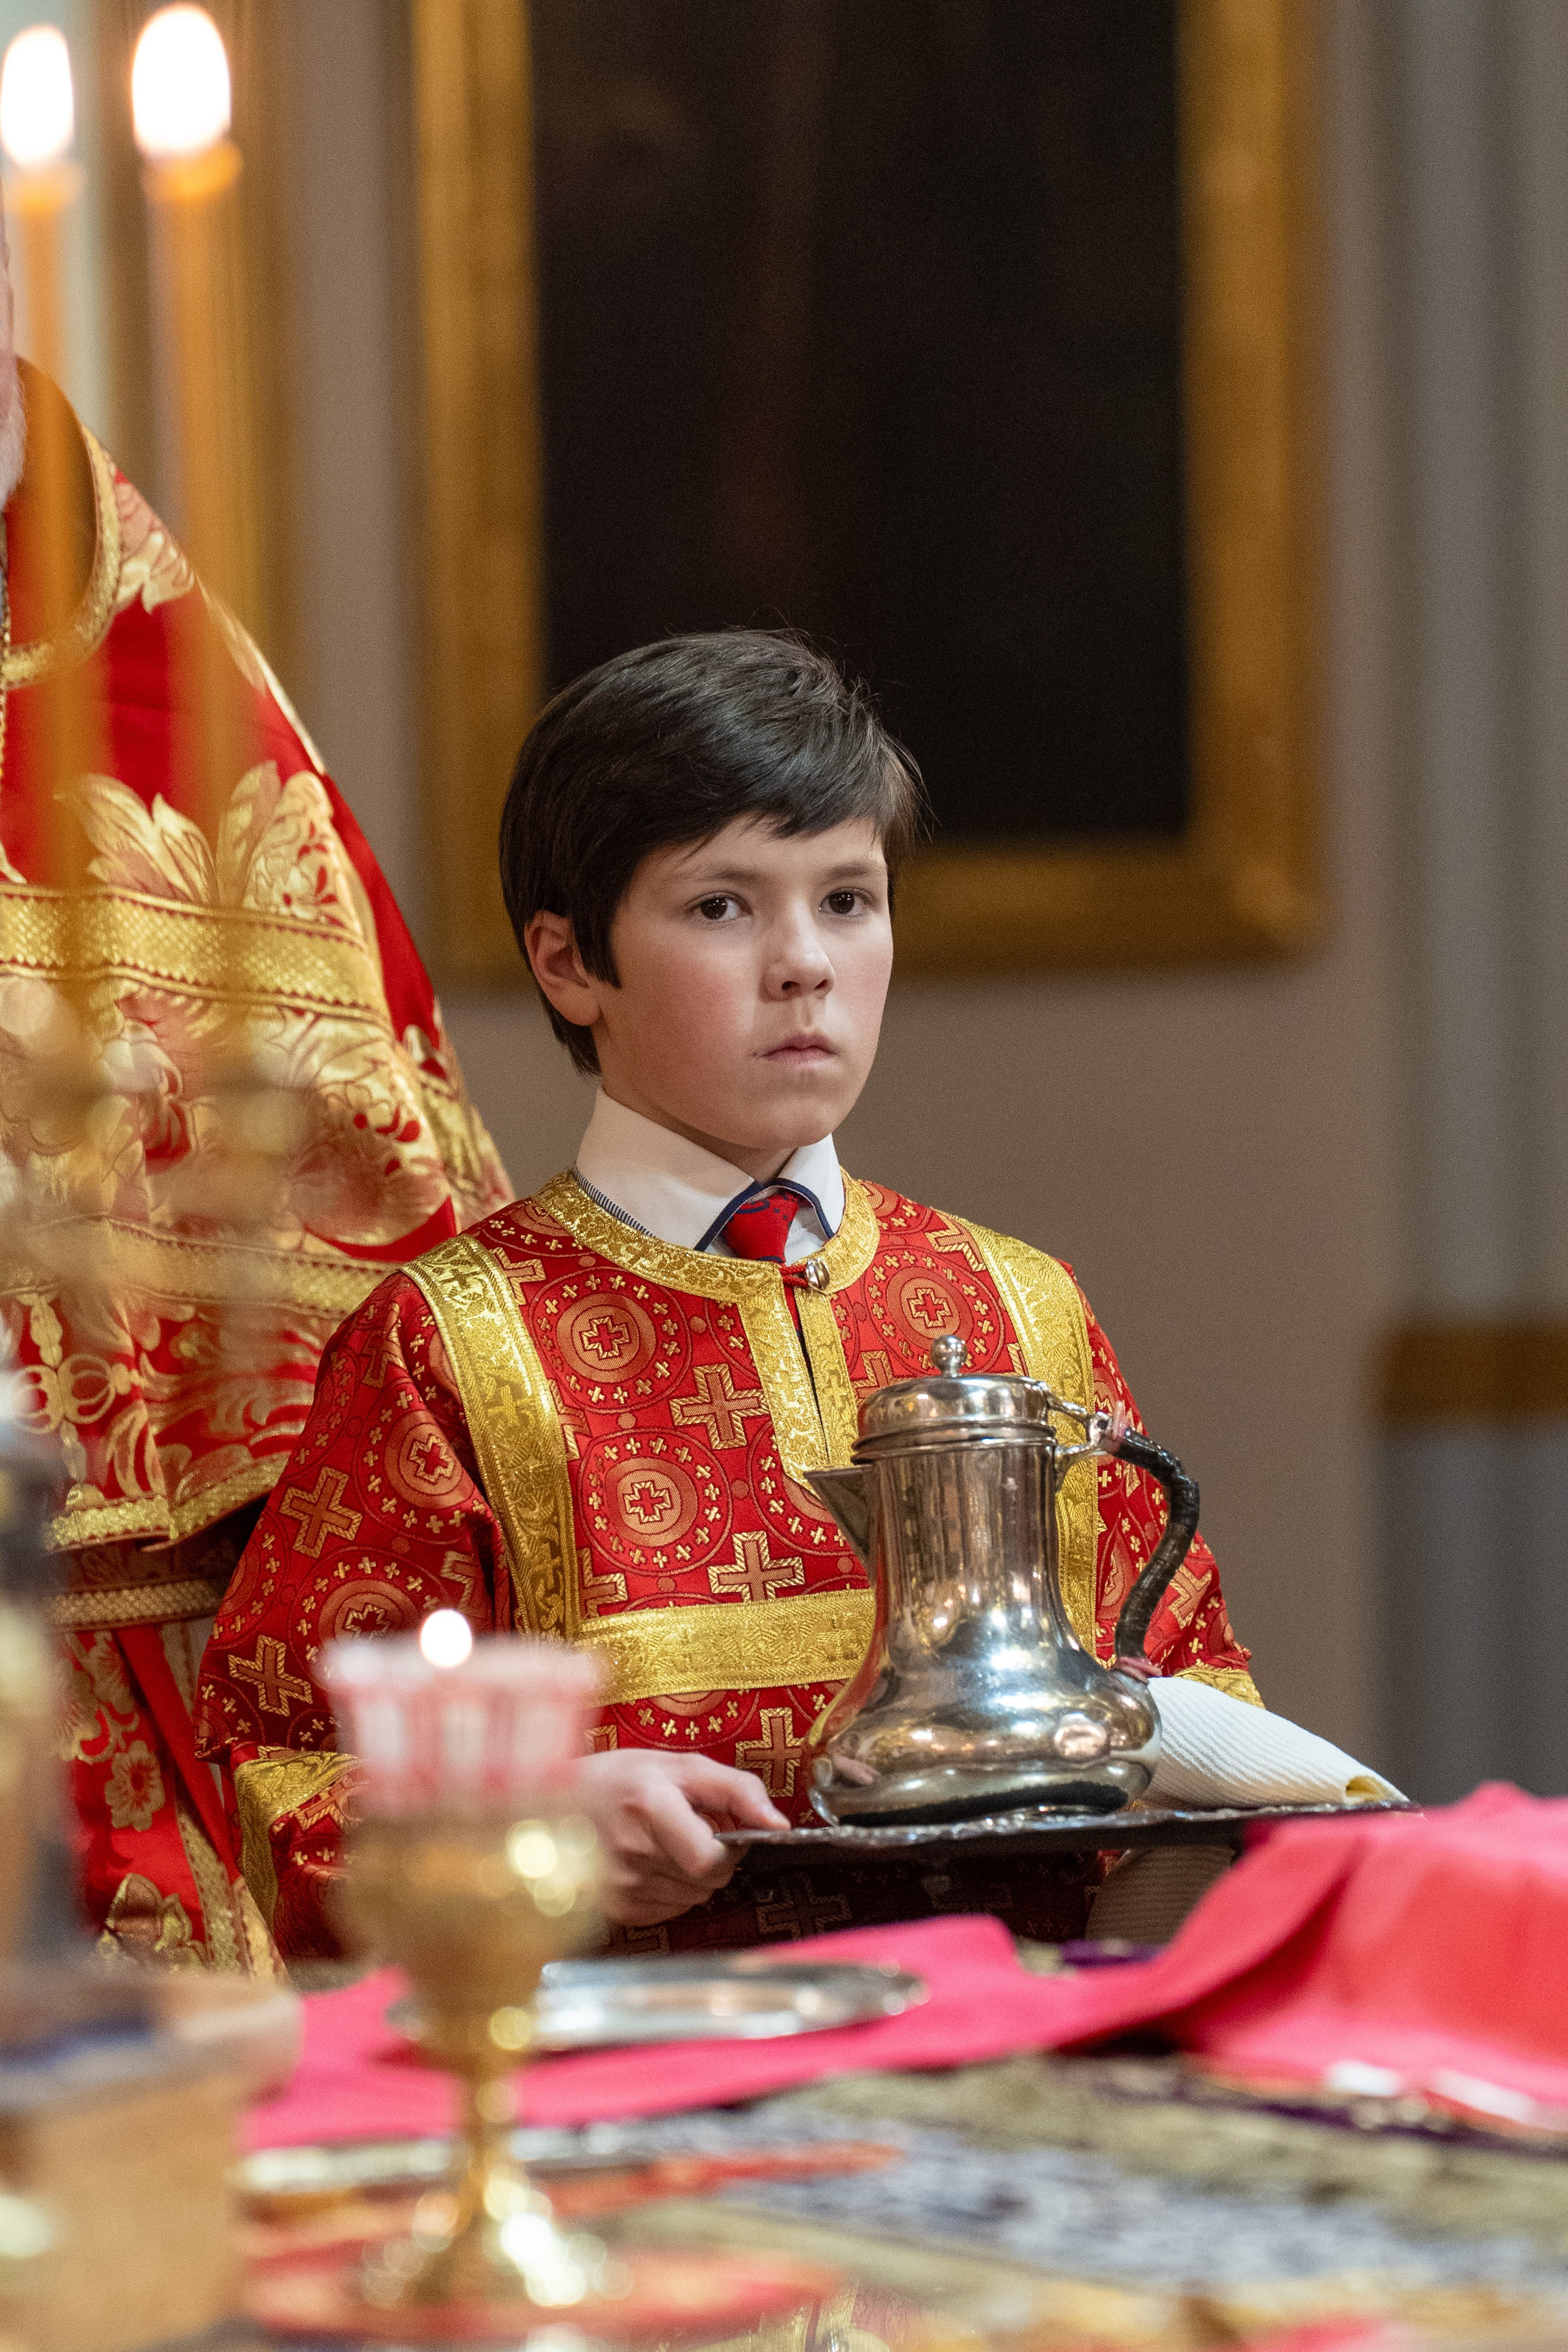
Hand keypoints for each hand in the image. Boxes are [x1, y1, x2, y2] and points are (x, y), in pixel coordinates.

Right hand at [574, 1750, 787, 1925]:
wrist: (548, 1804)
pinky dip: (668, 1889)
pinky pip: (668, 1910)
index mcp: (649, 1806)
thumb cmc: (618, 1780)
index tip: (718, 1828)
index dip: (727, 1848)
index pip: (711, 1860)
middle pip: (707, 1881)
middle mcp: (631, 1851)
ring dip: (689, 1875)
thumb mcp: (680, 1765)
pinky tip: (646, 1863)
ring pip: (691, 1898)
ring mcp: (619, 1886)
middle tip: (685, 1830)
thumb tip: (779, 1825)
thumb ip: (738, 1790)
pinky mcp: (614, 1909)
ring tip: (661, 1844)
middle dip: (710, 1857)